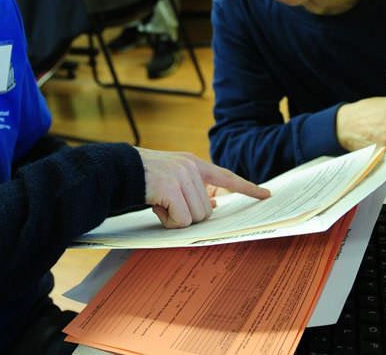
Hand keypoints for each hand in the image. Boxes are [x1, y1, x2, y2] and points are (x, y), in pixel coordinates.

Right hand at [135, 147, 269, 227]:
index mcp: (194, 163)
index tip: (266, 195)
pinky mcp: (171, 188)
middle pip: (207, 210)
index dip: (247, 188)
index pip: (226, 176)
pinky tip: (156, 207)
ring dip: (177, 218)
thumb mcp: (173, 178)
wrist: (119, 170)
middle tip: (167, 205)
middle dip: (188, 214)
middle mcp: (191, 167)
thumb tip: (214, 204)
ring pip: (196, 217)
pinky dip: (169, 221)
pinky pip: (182, 220)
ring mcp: (181, 177)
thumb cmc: (144, 178)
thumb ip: (194, 188)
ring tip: (160, 204)